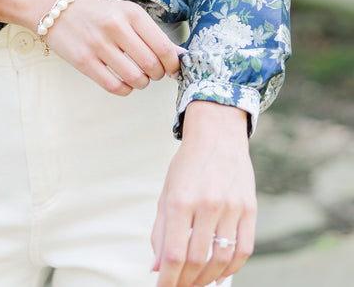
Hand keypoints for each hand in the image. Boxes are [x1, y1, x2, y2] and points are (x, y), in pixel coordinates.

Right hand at [0, 0, 181, 92]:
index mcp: (131, 13)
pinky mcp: (83, 61)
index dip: (173, 64)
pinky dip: (124, 89)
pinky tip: (122, 82)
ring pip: (135, 78)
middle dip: (157, 75)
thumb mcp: (126, 13)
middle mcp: (117, 27)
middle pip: (152, 65)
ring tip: (137, 76)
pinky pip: (114, 86)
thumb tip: (180, 56)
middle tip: (152, 72)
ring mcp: (98, 44)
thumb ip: (152, 34)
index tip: (172, 69)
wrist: (55, 6)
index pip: (164, 47)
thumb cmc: (96, 12)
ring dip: (141, 83)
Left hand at [151, 101, 255, 286]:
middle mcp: (206, 203)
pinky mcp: (249, 208)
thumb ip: (161, 231)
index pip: (174, 254)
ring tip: (197, 283)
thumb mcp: (167, 192)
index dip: (168, 280)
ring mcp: (231, 206)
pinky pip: (244, 249)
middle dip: (186, 282)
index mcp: (180, 199)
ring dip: (207, 279)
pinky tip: (220, 274)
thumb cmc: (187, 165)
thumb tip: (157, 269)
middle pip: (197, 260)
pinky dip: (232, 268)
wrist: (217, 134)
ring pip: (221, 259)